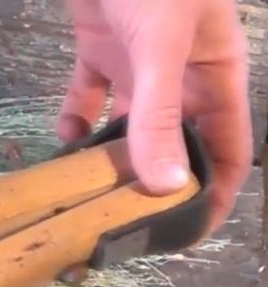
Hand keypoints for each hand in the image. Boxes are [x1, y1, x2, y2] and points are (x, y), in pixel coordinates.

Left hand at [58, 0, 252, 231]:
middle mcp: (179, 74)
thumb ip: (161, 115)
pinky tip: (62, 140)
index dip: (216, 192)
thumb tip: (167, 187)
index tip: (188, 235)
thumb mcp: (160, 47)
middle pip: (173, 143)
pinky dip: (75, 117)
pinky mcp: (99, 45)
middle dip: (151, 183)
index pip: (229, 148)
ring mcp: (138, 61)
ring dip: (107, 157)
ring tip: (84, 194)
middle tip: (119, 225)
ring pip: (127, 124)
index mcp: (214, 75)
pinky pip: (89, 93)